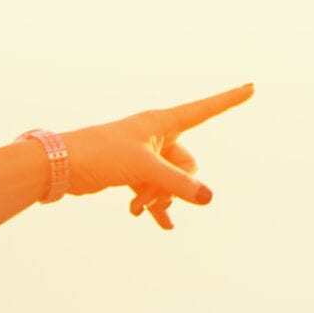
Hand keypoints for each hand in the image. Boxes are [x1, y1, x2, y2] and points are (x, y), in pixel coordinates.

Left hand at [61, 82, 252, 229]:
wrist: (62, 165)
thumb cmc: (101, 155)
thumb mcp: (144, 168)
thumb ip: (178, 184)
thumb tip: (208, 198)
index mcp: (162, 122)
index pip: (204, 109)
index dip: (228, 100)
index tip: (252, 87)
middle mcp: (156, 135)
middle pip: (187, 164)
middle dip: (174, 186)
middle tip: (150, 199)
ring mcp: (144, 154)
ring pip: (169, 181)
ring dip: (159, 198)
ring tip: (139, 209)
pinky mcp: (131, 171)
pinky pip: (153, 189)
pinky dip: (154, 205)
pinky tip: (159, 224)